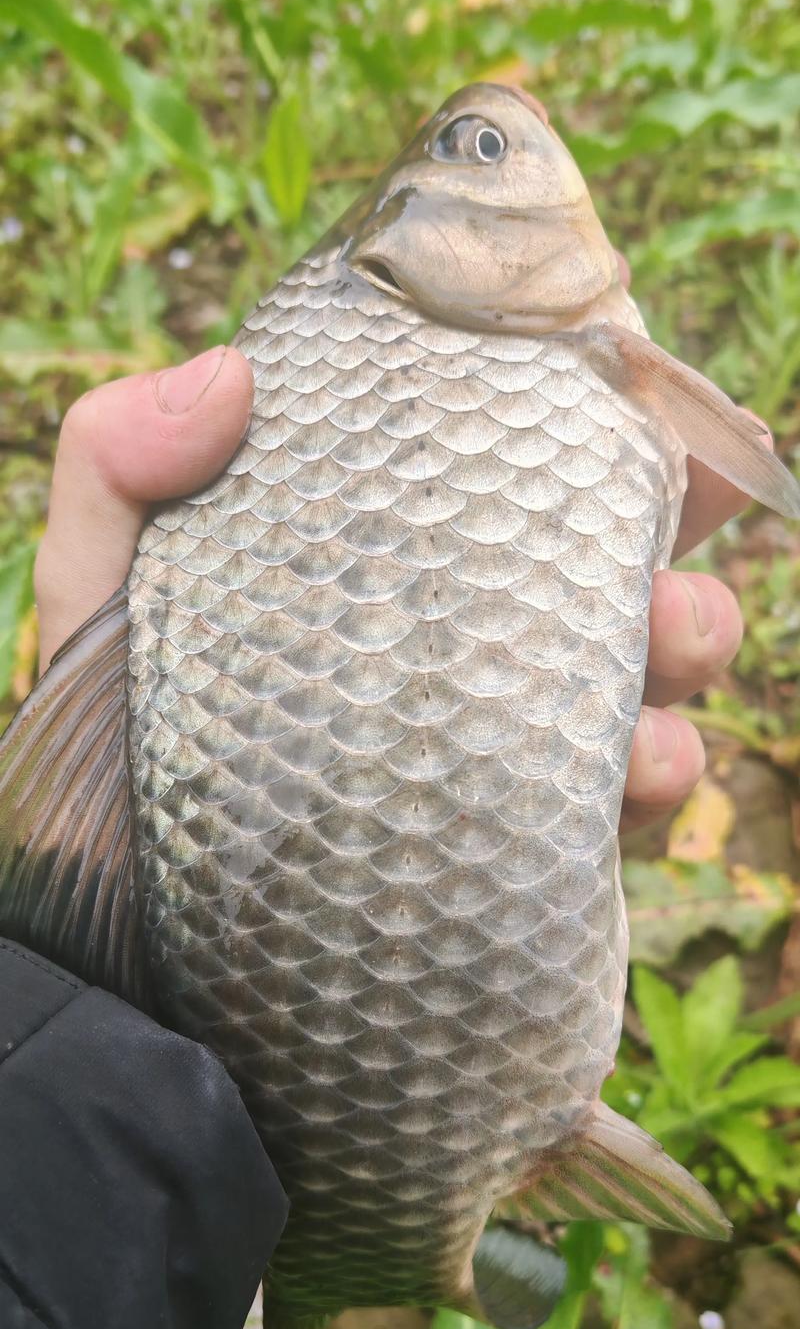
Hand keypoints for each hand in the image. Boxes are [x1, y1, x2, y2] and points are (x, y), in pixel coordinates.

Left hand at [35, 343, 753, 826]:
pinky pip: (621, 797)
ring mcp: (488, 745)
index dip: (572, 416)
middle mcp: (443, 646)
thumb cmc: (106, 767)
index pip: (483, 469)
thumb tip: (232, 371)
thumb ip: (115, 470)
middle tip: (686, 500)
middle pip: (589, 560)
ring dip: (685, 636)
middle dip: (660, 522)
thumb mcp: (94, 602)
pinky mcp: (516, 842)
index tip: (632, 379)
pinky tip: (642, 761)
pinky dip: (657, 767)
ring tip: (671, 638)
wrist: (140, 956)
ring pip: (635, 669)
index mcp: (366, 565)